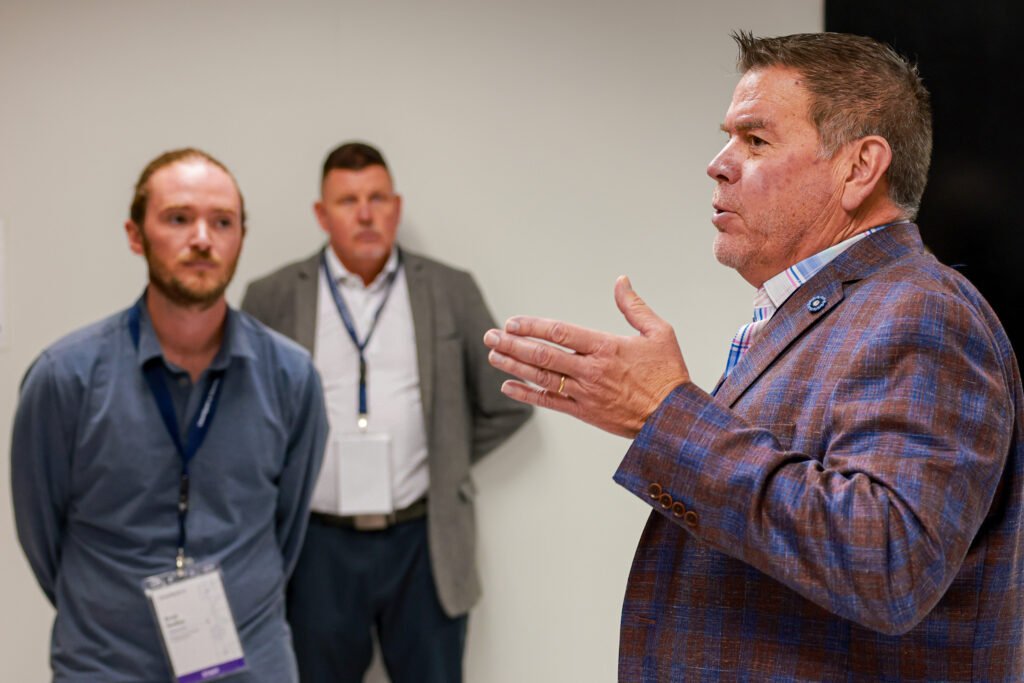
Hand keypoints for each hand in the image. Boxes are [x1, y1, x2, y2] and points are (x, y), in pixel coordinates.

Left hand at [483, 276, 689, 437]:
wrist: (673, 419)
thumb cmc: (668, 374)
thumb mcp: (659, 333)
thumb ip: (634, 307)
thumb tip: (620, 281)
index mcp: (606, 348)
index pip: (560, 333)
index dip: (532, 327)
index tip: (513, 322)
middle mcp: (590, 370)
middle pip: (543, 355)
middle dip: (512, 344)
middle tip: (490, 335)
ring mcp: (585, 393)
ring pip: (541, 378)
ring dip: (513, 365)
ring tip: (493, 354)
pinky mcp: (584, 412)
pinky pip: (549, 402)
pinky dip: (526, 394)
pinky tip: (508, 386)